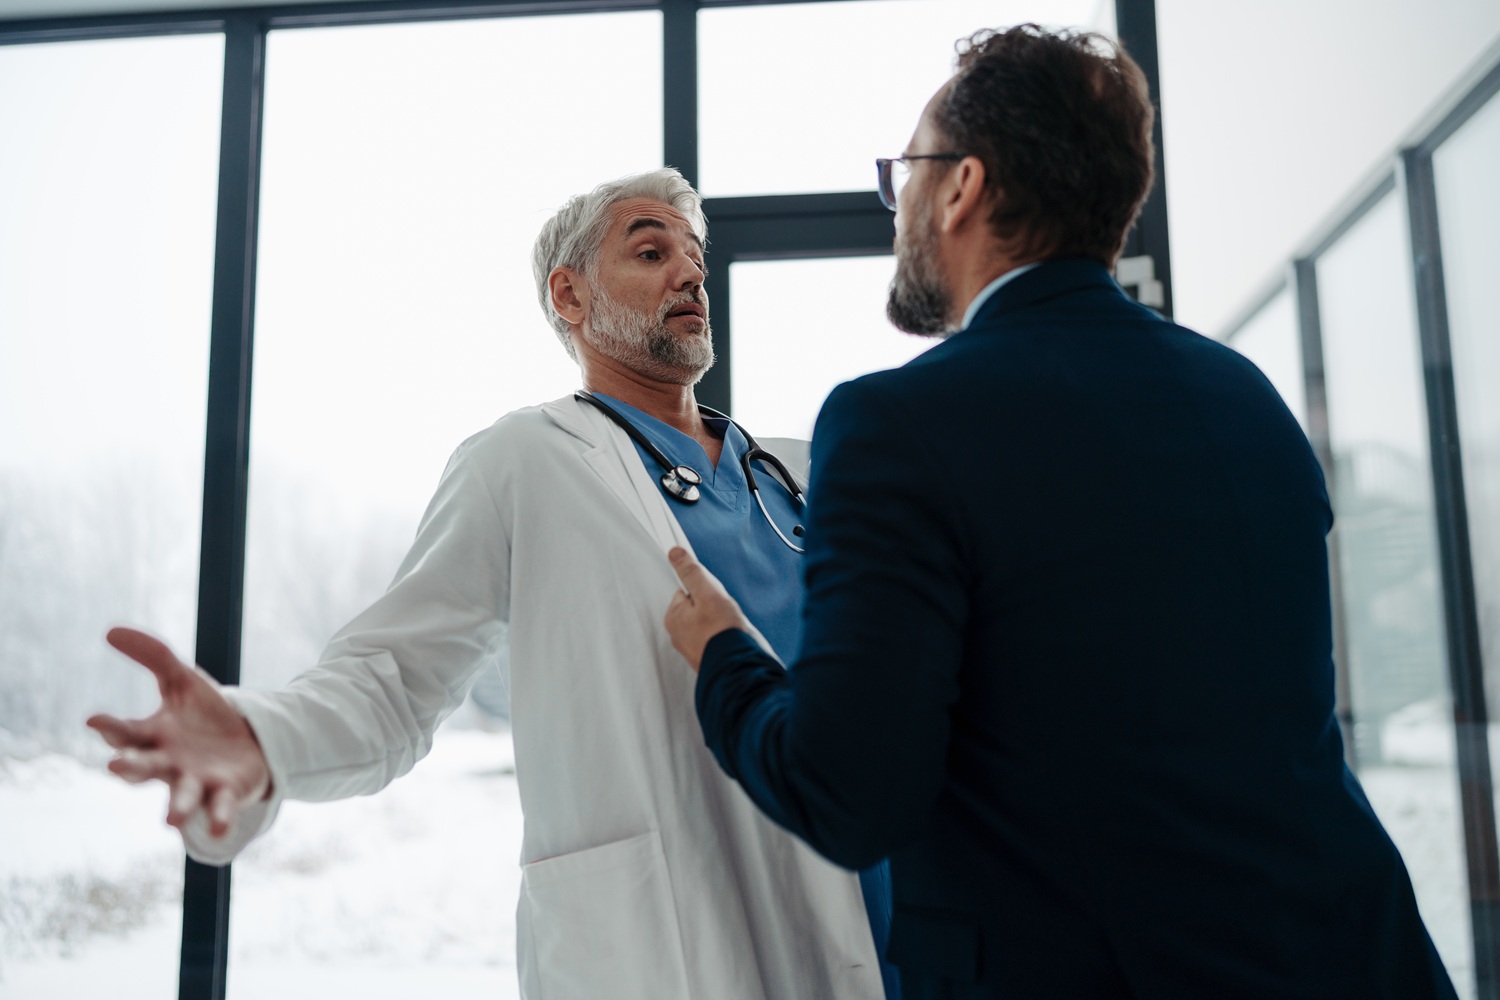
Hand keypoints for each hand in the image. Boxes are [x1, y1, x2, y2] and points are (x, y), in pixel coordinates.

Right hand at [87, 627, 271, 837]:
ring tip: (170, 819)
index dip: (111, 727)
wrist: (249, 739)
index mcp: (155, 736)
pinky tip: (219, 829)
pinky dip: (217, 819)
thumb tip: (109, 631)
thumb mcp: (181, 679)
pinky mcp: (226, 793)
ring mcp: (197, 781)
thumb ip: (151, 655)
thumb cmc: (204, 714)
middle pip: (146, 768)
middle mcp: (169, 763)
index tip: (94, 719)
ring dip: (176, 806)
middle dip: (131, 768)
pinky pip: (220, 809)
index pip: (127, 733)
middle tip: (117, 767)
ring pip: (182, 796)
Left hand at [664, 547, 752, 671]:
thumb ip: (691, 572)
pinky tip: (730, 639)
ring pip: (707, 623)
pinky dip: (722, 637)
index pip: (687, 590)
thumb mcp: (708, 593)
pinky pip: (713, 639)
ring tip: (730, 627)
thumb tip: (675, 553)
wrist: (738, 667)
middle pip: (697, 607)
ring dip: (719, 622)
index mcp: (674, 616)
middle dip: (713, 606)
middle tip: (725, 612)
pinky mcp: (704, 658)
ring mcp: (691, 648)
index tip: (714, 595)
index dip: (705, 589)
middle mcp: (678, 634)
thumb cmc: (723, 632)